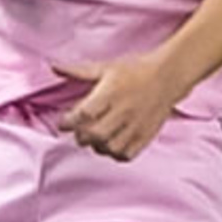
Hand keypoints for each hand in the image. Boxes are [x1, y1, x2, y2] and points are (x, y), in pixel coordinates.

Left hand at [56, 56, 175, 159]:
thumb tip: (53, 67)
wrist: (168, 75)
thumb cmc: (135, 70)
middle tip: (79, 131)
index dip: (69, 121)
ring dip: (97, 146)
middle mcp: (123, 111)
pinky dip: (114, 154)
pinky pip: (126, 155)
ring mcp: (136, 125)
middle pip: (95, 134)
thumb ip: (78, 71)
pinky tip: (111, 144)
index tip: (64, 122)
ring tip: (95, 137)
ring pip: (110, 148)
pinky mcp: (146, 135)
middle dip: (81, 136)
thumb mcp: (106, 67)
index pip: (84, 114)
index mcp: (111, 92)